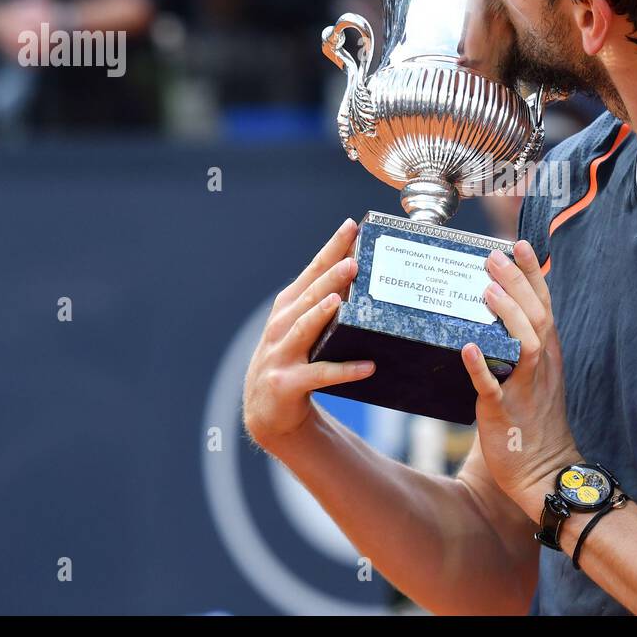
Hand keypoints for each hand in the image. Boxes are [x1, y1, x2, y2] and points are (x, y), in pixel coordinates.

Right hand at [242, 218, 375, 450]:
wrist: (268, 410)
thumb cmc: (293, 359)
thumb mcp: (303, 327)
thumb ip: (324, 302)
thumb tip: (362, 274)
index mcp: (288, 306)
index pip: (312, 270)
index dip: (331, 248)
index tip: (351, 226)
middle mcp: (282, 325)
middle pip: (309, 296)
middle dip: (330, 277)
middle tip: (354, 262)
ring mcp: (282, 354)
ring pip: (306, 329)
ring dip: (324, 314)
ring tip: (342, 301)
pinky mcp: (287, 383)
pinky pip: (320, 374)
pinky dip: (344, 370)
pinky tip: (368, 366)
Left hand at [460, 240, 580, 521]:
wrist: (544, 471)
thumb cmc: (535, 420)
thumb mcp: (537, 376)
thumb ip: (523, 345)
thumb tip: (500, 312)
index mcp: (548, 355)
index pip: (545, 305)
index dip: (533, 274)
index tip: (520, 244)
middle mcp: (541, 367)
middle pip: (536, 316)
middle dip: (517, 283)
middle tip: (494, 256)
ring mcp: (525, 389)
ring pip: (525, 345)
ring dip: (507, 316)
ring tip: (487, 291)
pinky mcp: (504, 413)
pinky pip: (494, 387)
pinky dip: (481, 366)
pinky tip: (467, 347)